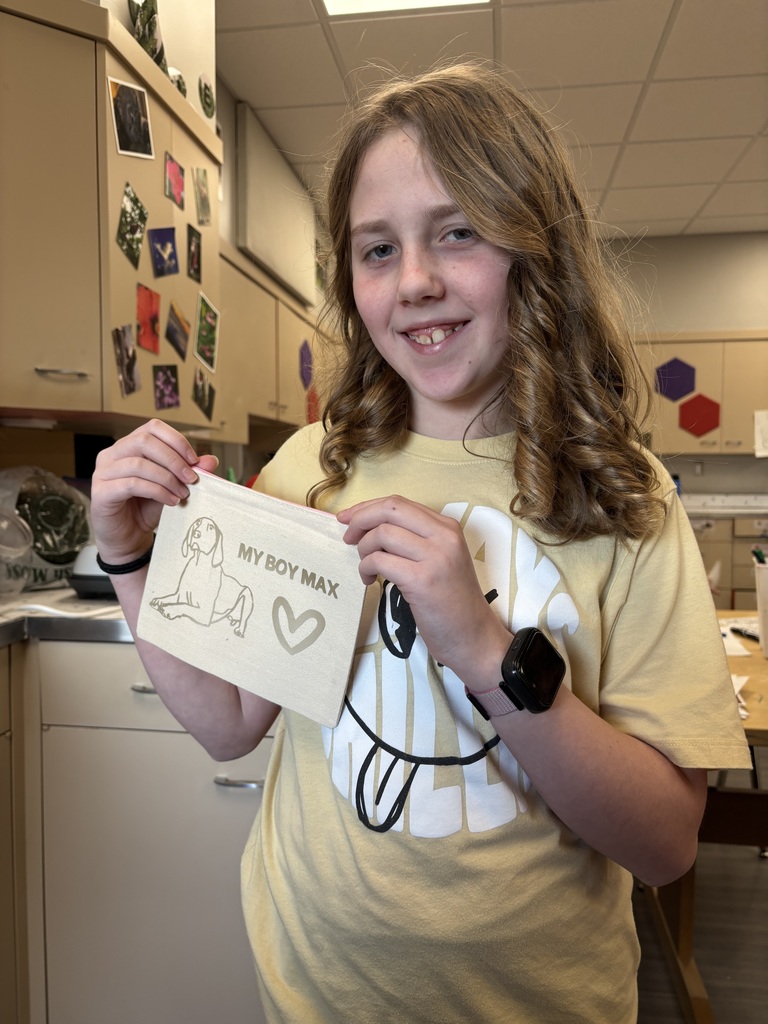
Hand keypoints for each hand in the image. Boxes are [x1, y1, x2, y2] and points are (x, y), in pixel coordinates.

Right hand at [91, 419, 217, 562]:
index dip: (176, 441)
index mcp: (128, 446)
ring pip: (138, 463)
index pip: (152, 428)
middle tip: (191, 478)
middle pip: (144, 441)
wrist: (128, 538)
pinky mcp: (101, 493)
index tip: (195, 460)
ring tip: (182, 493)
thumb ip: (188, 472)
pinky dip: (156, 491)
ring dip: (167, 478)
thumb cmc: (146, 509)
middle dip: (173, 459)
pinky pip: (131, 484)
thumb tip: (211, 460)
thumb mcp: (172, 487)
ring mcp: (102, 473)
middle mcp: (111, 455)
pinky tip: (171, 501)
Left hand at [337, 495, 509, 688]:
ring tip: (367, 567)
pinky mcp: (422, 580)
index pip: (399, 503)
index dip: (368, 507)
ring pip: (382, 534)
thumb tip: (368, 526)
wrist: (472, 635)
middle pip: (390, 509)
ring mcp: (435, 557)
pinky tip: (370, 581)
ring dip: (363, 550)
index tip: (349, 517)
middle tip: (348, 537)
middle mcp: (444, 536)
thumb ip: (413, 539)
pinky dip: (366, 568)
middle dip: (360, 519)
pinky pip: (380, 561)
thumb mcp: (440, 558)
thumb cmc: (451, 601)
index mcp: (447, 527)